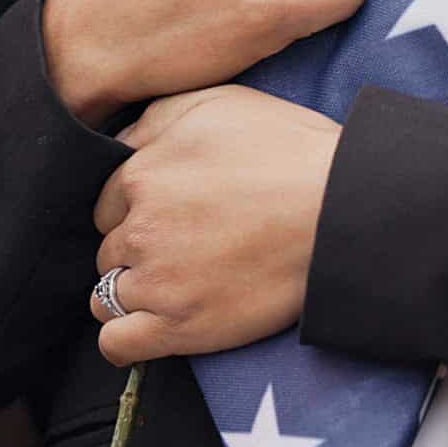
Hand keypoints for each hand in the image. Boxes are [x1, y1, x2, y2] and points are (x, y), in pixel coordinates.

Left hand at [90, 86, 339, 365]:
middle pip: (108, 251)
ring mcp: (157, 282)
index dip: (135, 212)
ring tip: (171, 290)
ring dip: (130, 295)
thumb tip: (116, 142)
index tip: (169, 218)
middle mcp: (140, 230)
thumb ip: (151, 119)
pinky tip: (147, 328)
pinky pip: (117, 343)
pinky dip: (123, 340)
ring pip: (106, 296)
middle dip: (135, 252)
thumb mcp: (213, 102)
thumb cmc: (288, 150)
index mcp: (141, 176)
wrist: (341, 210)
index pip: (107, 205)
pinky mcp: (180, 327)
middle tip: (182, 251)